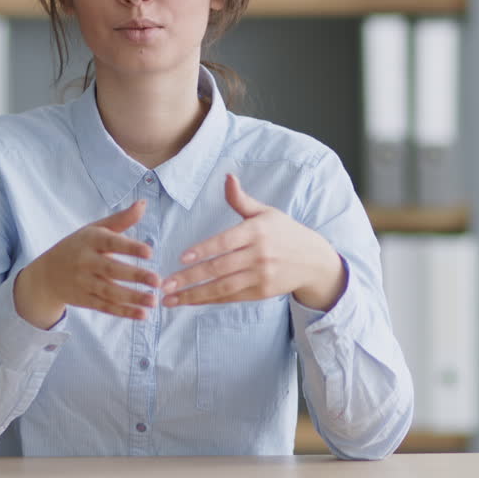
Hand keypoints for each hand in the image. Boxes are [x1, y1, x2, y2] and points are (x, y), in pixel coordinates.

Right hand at [14, 200, 159, 328]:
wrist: (46, 275)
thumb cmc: (78, 246)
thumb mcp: (95, 229)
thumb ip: (120, 219)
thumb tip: (144, 203)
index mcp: (90, 241)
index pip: (111, 243)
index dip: (130, 247)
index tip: (150, 252)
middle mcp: (86, 262)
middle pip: (112, 270)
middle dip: (135, 276)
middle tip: (158, 281)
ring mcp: (84, 283)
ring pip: (110, 292)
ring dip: (133, 298)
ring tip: (154, 301)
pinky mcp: (85, 300)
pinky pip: (106, 307)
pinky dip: (123, 312)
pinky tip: (142, 315)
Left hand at [162, 174, 345, 310]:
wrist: (313, 260)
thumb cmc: (284, 232)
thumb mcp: (266, 212)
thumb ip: (241, 200)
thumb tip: (227, 177)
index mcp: (257, 231)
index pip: (225, 242)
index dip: (203, 250)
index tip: (181, 258)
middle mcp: (259, 255)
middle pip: (219, 268)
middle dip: (189, 278)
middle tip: (164, 285)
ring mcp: (261, 276)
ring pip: (223, 287)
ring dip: (194, 295)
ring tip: (170, 299)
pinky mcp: (262, 292)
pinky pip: (231, 297)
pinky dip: (209, 300)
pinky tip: (191, 301)